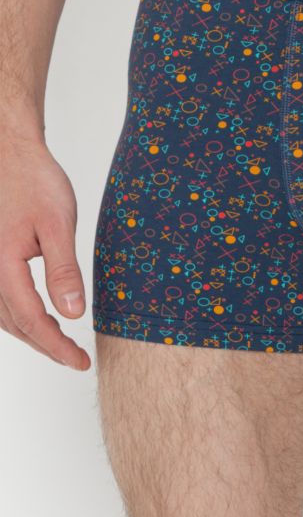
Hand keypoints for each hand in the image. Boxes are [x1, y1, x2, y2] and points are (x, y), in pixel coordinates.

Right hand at [0, 135, 90, 369]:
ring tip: (61, 345)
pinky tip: (37, 318)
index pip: (31, 321)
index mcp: (3, 266)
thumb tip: (73, 313)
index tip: (80, 361)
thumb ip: (63, 270)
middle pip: (16, 325)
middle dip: (46, 346)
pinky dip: (19, 316)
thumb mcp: (58, 223)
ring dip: (31, 334)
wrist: (10, 154)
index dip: (56, 346)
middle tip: (76, 359)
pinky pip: (0, 299)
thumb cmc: (34, 181)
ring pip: (4, 316)